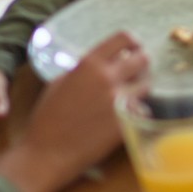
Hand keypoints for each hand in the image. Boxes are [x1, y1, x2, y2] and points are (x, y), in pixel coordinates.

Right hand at [0, 31, 148, 191]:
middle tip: (136, 73)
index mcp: (89, 64)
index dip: (132, 42)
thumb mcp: (60, 82)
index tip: (133, 49)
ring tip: (131, 94)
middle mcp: (107, 79)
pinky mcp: (125, 122)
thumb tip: (103, 61)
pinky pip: (143, 110)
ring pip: (146, 85)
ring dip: (141, 88)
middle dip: (142, 65)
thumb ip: (83, 69)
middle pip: (143, 59)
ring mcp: (119, 101)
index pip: (124, 38)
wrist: (46, 153)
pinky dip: (137, 112)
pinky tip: (126, 116)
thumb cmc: (46, 118)